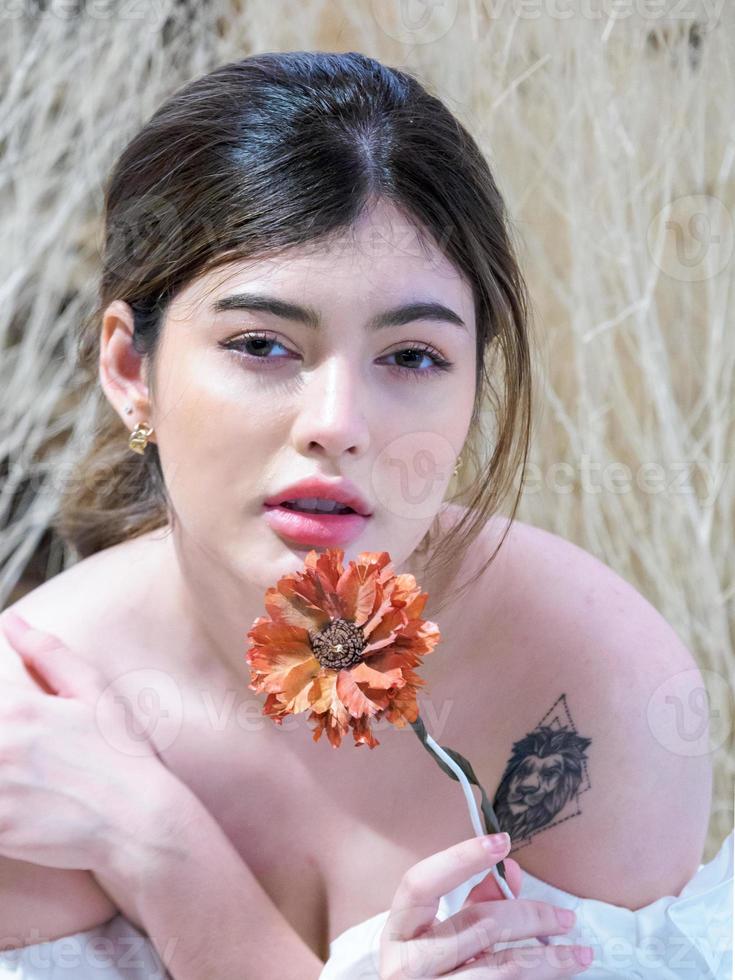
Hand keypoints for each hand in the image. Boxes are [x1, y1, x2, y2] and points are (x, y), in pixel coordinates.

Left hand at [0, 608, 180, 877]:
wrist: (141, 822)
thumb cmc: (122, 754)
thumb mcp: (93, 692)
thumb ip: (47, 654)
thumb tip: (11, 622)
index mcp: (18, 709)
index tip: (8, 724)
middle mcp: (0, 747)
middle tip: (18, 753)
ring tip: (19, 776)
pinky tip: (18, 801)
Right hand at [379, 832, 594, 977]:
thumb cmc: (427, 970)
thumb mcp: (437, 935)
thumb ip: (471, 902)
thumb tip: (510, 872)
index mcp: (397, 931)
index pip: (421, 882)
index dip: (461, 858)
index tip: (502, 842)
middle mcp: (405, 965)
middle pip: (475, 924)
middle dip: (527, 915)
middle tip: (564, 917)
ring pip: (500, 968)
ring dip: (547, 958)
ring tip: (579, 951)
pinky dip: (535, 976)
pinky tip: (558, 972)